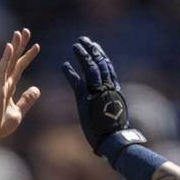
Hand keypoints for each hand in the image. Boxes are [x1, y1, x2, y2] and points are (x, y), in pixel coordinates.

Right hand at [0, 28, 41, 143]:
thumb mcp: (19, 112)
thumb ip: (27, 100)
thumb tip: (37, 89)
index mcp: (9, 87)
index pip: (19, 68)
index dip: (28, 56)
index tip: (37, 45)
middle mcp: (4, 82)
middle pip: (14, 60)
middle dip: (20, 45)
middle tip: (26, 30)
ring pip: (8, 61)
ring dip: (14, 46)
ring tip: (19, 33)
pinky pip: (2, 70)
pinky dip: (6, 58)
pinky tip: (10, 46)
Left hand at [61, 36, 130, 153]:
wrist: (114, 139)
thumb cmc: (115, 131)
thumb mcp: (116, 112)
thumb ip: (112, 103)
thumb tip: (112, 104)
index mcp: (114, 90)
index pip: (108, 68)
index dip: (101, 57)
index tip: (96, 47)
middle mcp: (107, 87)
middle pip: (101, 63)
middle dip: (92, 50)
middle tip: (84, 40)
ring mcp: (98, 91)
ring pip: (91, 68)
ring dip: (83, 55)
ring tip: (76, 45)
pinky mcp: (88, 99)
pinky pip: (78, 82)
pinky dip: (70, 72)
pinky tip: (63, 64)